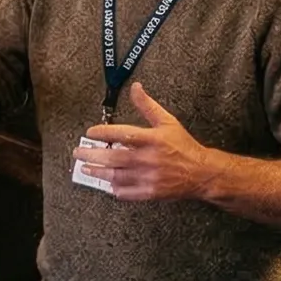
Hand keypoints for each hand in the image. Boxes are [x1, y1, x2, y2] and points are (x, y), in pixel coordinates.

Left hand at [79, 83, 220, 203]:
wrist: (202, 172)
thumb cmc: (183, 145)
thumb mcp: (167, 121)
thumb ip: (147, 106)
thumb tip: (136, 87)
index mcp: (151, 139)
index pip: (120, 134)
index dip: (102, 133)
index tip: (90, 133)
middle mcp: (148, 159)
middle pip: (113, 158)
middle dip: (92, 155)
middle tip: (78, 153)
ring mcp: (148, 177)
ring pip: (116, 176)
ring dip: (98, 172)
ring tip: (86, 168)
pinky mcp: (150, 193)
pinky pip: (127, 193)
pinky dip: (115, 189)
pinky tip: (108, 184)